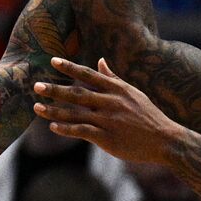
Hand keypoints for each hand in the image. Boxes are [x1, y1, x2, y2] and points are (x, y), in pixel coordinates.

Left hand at [33, 57, 181, 164]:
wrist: (165, 139)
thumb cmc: (148, 115)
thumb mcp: (133, 93)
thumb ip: (113, 78)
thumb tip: (100, 60)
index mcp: (117, 89)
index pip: (89, 75)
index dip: (70, 68)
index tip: (53, 61)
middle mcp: (111, 102)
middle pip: (77, 93)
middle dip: (55, 89)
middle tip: (36, 85)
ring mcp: (108, 120)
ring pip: (76, 113)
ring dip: (54, 110)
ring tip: (36, 107)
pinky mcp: (107, 138)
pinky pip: (82, 131)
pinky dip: (66, 129)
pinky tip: (53, 126)